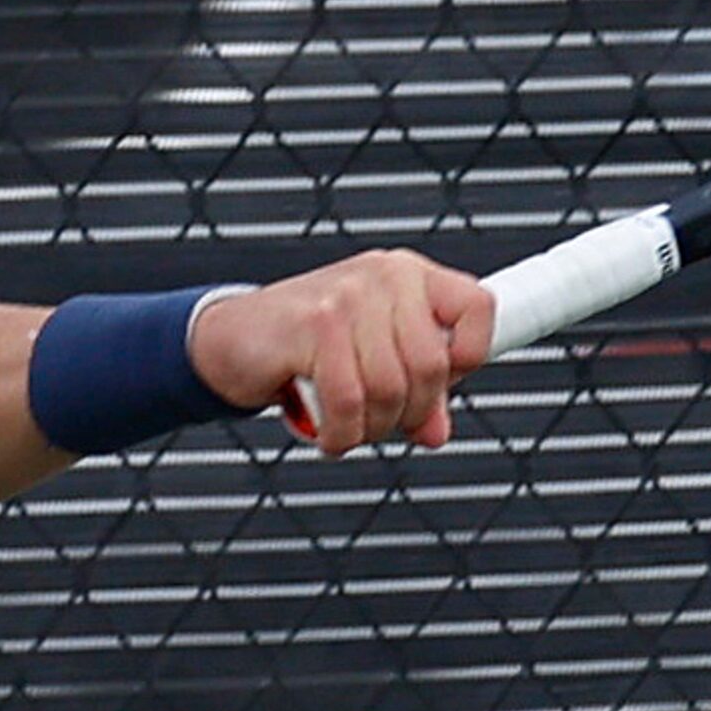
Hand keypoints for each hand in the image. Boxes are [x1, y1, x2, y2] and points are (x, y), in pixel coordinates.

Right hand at [187, 250, 493, 454]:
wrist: (230, 338)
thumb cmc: (302, 344)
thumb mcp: (369, 360)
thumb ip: (411, 390)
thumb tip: (436, 432)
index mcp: (408, 274)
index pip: (480, 308)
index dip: (470, 358)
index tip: (438, 387)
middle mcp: (384, 276)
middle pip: (433, 366)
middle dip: (409, 413)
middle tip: (379, 422)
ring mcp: (348, 297)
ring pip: (391, 390)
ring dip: (371, 428)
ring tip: (347, 425)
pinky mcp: (315, 325)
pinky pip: (350, 403)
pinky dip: (342, 435)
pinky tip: (328, 434)